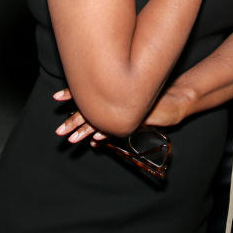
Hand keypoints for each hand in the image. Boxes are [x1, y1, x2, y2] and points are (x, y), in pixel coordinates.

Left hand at [53, 87, 187, 142]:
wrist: (176, 102)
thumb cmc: (153, 103)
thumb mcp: (131, 108)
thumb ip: (114, 116)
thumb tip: (95, 134)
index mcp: (116, 93)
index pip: (89, 93)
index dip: (72, 94)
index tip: (56, 96)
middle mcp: (119, 98)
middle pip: (91, 109)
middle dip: (73, 121)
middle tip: (58, 132)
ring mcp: (126, 108)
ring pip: (102, 119)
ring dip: (85, 130)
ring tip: (71, 140)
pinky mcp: (136, 117)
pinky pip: (118, 126)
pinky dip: (107, 132)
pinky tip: (97, 140)